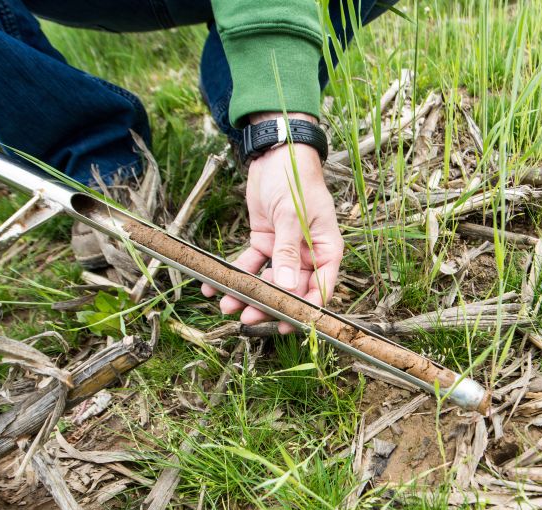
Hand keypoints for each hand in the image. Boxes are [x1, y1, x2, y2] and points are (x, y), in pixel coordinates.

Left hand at [201, 113, 343, 333]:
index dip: (304, 310)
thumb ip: (288, 252)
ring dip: (248, 293)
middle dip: (269, 304)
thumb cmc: (295, 179)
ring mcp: (285, 249)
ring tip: (227, 305)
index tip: (285, 324)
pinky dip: (235, 274)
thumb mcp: (291, 216)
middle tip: (248, 317)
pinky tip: (215, 285)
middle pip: (290, 290)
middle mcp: (307, 254)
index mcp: (326, 250)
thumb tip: (286, 288)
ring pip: (267, 280)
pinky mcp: (264, 241)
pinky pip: (250, 264)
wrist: (276, 152)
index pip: (320, 289)